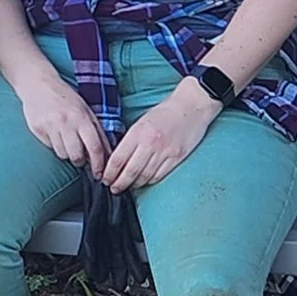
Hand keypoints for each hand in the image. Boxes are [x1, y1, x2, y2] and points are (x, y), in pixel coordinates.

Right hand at [16, 70, 111, 175]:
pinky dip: (54, 145)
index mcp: (82, 118)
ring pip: (62, 154)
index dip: (98, 164)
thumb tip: (108, 155)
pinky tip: (54, 134)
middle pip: (76, 156)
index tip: (99, 174)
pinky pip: (49, 147)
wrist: (38, 84)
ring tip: (66, 142)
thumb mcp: (86, 111)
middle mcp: (66, 122)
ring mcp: (50, 126)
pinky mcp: (37, 129)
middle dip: (80, 161)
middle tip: (80, 158)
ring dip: (66, 153)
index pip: (94, 147)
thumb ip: (98, 132)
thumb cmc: (66, 98)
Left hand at [100, 79, 219, 192]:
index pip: (118, 159)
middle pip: (130, 172)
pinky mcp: (177, 158)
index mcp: (138, 132)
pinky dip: (149, 182)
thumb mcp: (141, 121)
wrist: (191, 107)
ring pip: (145, 176)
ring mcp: (165, 152)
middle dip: (119, 183)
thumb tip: (116, 158)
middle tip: (113, 188)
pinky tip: (143, 182)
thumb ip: (130, 139)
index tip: (104, 178)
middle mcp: (151, 144)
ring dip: (133, 185)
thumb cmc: (165, 112)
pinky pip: (159, 176)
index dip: (109, 172)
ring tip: (127, 187)